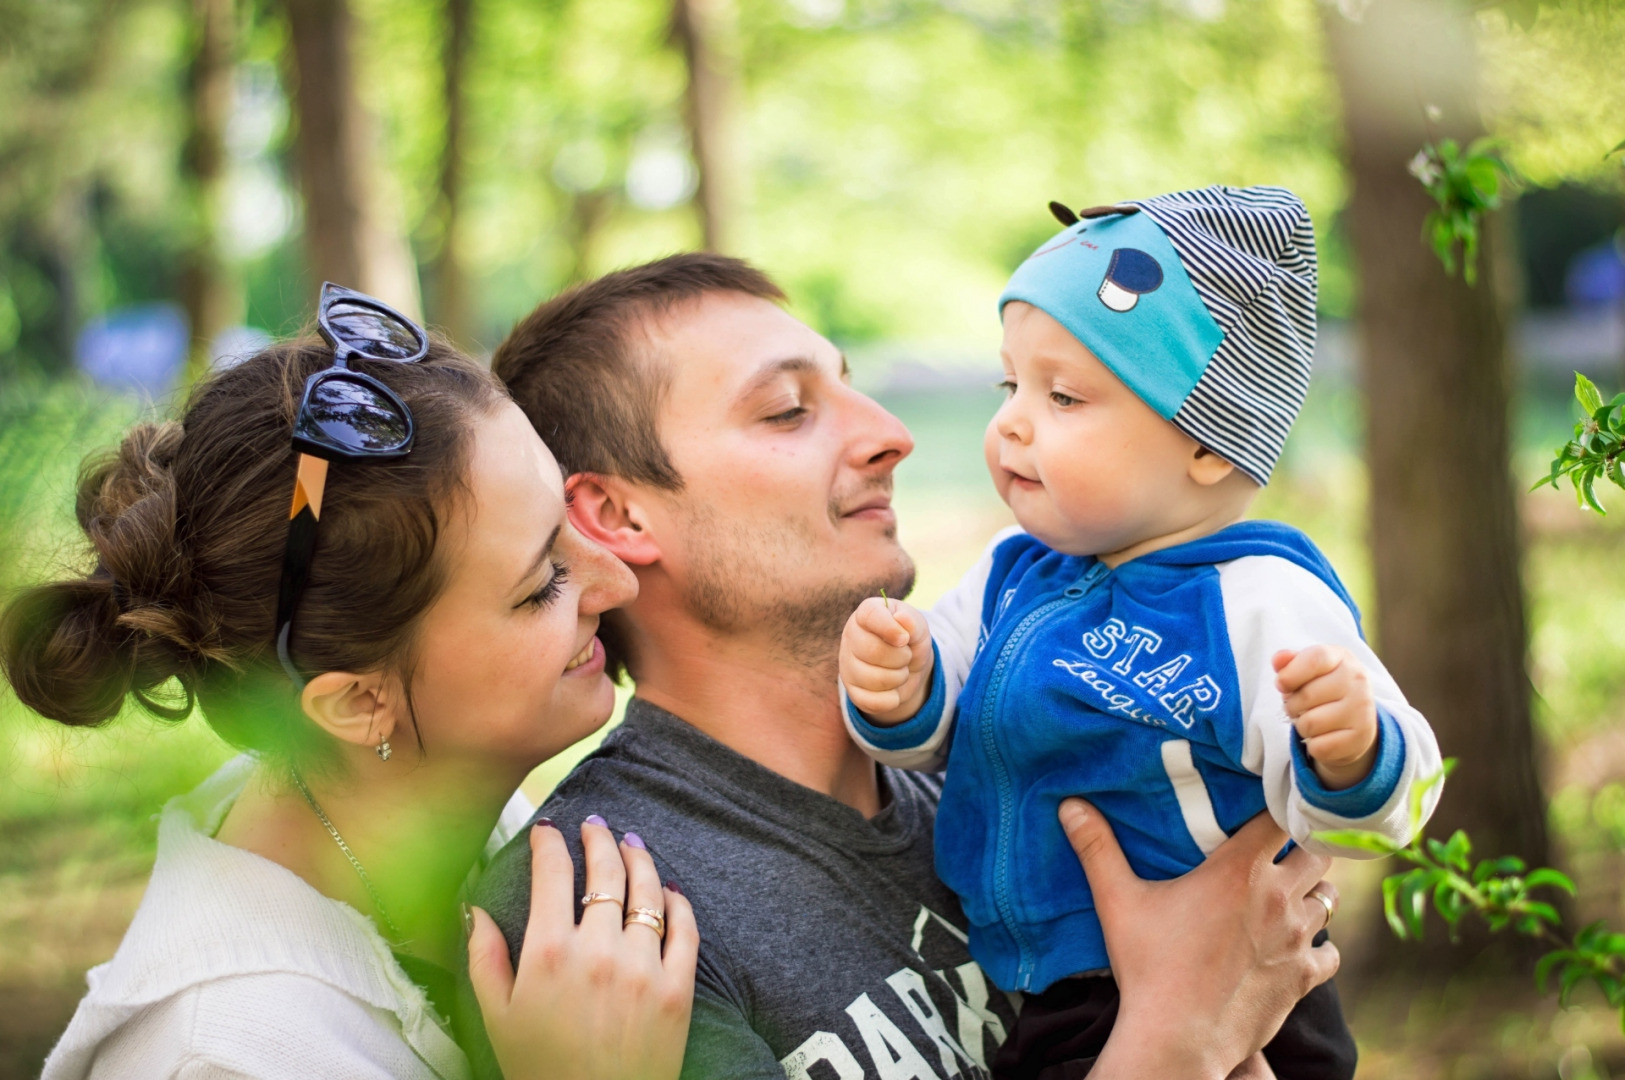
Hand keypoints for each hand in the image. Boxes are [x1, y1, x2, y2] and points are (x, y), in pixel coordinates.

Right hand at [468, 818, 697, 1079]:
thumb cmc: (540, 1069)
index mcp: (549, 954)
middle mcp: (599, 951)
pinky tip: (669, 889)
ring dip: (639, 859)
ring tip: (631, 843)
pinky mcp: (678, 989)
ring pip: (648, 891)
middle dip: (598, 839)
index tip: (547, 830)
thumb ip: (484, 957)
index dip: (549, 844)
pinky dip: (678, 902)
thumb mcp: (496, 1017)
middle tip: (594, 826)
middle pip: (605, 871)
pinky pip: (685, 929)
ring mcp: (644, 967)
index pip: (552, 874)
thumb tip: (475, 909)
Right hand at [838, 595, 933, 724]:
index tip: (905, 639)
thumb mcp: (918, 626)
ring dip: (899, 678)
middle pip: (873, 651)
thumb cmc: (910, 639)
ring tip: (900, 670)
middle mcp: (850, 637)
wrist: (909, 666)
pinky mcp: (852, 691)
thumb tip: (902, 619)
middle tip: (906, 655)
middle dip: (901, 658)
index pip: (870, 616)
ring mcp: (847, 665)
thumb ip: (913, 622)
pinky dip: (891, 699)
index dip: (890, 628)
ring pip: (873, 679)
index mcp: (865, 614)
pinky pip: (871, 702)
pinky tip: (893, 690)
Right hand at [1060, 800, 1338, 1079]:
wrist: (1179, 1038)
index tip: (1269, 805)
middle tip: (1279, 852)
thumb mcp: (1118, 902)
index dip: (1281, 807)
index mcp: (1239, 870)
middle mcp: (1277, 898)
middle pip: (1316, 855)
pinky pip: (1329, 953)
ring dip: (1311, 894)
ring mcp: (1296, 940)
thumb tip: (1070, 805)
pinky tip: (1295, 948)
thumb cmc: (1149, 967)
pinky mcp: (1304, 978)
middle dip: (1301, 849)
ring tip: (1288, 896)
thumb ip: (1097, 849)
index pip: (1282, 817)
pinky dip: (1318, 947)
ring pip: (1327, 901)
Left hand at [1273, 645, 1378, 789]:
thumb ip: (1290, 662)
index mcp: (1342, 659)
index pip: (1314, 659)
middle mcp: (1357, 682)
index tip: (1281, 684)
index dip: (1290, 674)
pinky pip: (1319, 748)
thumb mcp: (1309, 670)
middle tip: (1299, 707)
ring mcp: (1362, 710)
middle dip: (1292, 705)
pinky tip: (1324, 737)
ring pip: (1310, 724)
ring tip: (1312, 720)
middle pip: (1306, 695)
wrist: (1356, 720)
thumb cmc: (1323, 689)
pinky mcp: (1361, 738)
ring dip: (1302, 726)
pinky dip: (1313, 746)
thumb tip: (1278, 660)